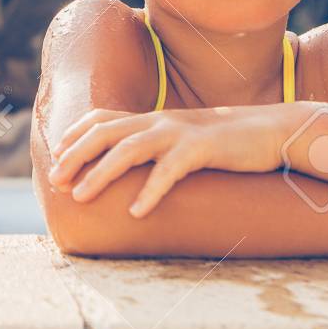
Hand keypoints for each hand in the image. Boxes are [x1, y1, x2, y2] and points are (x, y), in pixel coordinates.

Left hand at [47, 105, 296, 217]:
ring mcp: (179, 131)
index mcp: (151, 117)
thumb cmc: (222, 143)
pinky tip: (135, 211)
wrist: (272, 130)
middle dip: (76, 155)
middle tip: (56, 180)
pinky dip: (150, 190)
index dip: (75, 135)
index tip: (56, 155)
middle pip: (105, 132)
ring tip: (80, 196)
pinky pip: (169, 169)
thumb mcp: (181, 139)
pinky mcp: (202, 147)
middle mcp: (158, 120)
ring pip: (129, 148)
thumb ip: (154, 147)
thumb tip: (128, 171)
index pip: (101, 118)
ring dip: (101, 172)